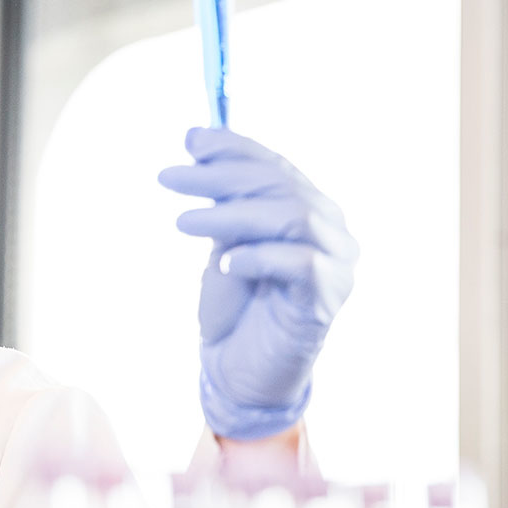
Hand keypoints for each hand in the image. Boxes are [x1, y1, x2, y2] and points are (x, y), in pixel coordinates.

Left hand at [157, 127, 357, 439]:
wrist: (238, 370)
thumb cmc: (234, 306)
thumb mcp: (223, 239)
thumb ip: (223, 196)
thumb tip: (197, 137)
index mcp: (311, 210)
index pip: (276, 167)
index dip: (236, 149)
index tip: (191, 141)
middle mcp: (333, 231)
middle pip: (281, 187)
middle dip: (221, 178)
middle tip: (170, 178)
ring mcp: (337, 265)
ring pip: (290, 218)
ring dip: (230, 215)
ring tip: (182, 222)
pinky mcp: (328, 299)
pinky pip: (300, 264)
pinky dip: (258, 257)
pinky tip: (224, 264)